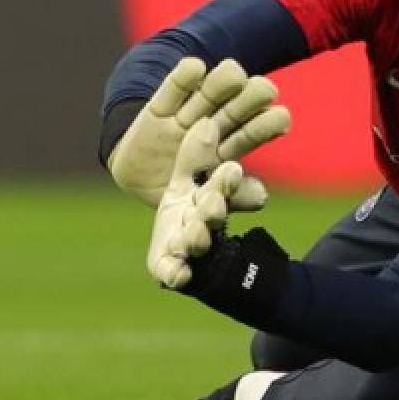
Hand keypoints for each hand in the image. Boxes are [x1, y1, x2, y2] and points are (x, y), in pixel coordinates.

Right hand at [108, 57, 290, 211]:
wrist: (137, 181)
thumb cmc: (180, 194)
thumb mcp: (202, 202)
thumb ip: (232, 197)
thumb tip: (262, 195)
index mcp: (228, 148)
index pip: (253, 132)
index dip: (267, 123)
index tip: (281, 117)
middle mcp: (212, 126)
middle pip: (236, 107)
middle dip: (252, 97)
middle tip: (265, 90)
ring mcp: (187, 115)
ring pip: (209, 93)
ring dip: (223, 81)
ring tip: (234, 75)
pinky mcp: (159, 108)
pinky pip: (173, 88)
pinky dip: (184, 76)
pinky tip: (196, 68)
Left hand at [148, 118, 244, 289]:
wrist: (173, 241)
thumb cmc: (190, 205)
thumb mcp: (188, 176)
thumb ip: (195, 156)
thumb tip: (205, 123)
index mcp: (210, 198)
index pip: (221, 187)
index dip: (226, 181)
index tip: (232, 169)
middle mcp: (202, 225)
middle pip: (211, 216)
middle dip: (213, 210)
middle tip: (213, 204)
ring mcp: (186, 247)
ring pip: (196, 243)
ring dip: (197, 238)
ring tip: (195, 233)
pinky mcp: (166, 266)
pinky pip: (170, 271)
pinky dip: (175, 273)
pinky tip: (179, 276)